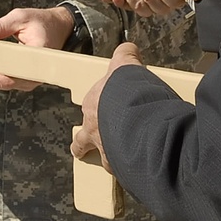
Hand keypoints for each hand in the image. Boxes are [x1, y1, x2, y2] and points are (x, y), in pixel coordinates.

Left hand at [0, 6, 72, 91]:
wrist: (60, 28)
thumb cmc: (42, 22)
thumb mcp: (20, 17)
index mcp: (36, 60)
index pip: (7, 73)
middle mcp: (33, 76)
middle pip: (0, 81)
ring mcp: (28, 80)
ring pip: (0, 82)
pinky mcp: (23, 78)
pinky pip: (4, 79)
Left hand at [71, 42, 143, 171]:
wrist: (135, 117)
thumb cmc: (126, 91)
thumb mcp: (125, 65)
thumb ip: (125, 55)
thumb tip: (127, 47)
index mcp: (94, 106)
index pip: (89, 109)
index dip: (95, 111)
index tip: (100, 113)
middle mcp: (95, 131)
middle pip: (83, 141)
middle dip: (85, 145)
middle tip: (87, 149)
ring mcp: (107, 151)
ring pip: (104, 160)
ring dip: (110, 161)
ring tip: (117, 165)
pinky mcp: (123, 165)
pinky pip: (124, 171)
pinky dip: (130, 172)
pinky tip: (136, 173)